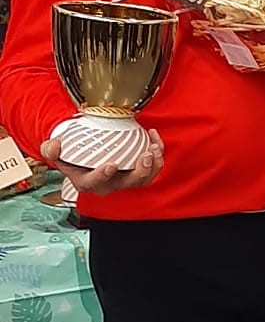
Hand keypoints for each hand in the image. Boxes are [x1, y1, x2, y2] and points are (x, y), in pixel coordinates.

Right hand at [40, 129, 163, 196]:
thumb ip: (51, 149)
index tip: (111, 165)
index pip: (95, 182)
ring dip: (153, 165)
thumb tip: (55, 145)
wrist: (82, 150)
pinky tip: (154, 138)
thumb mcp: (54, 150)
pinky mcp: (136, 171)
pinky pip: (151, 167)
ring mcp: (124, 179)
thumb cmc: (70, 153)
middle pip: (127, 184)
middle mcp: (108, 184)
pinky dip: (157, 154)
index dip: (103, 175)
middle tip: (145, 155)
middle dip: (139, 171)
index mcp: (87, 181)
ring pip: (143, 179)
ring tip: (154, 147)